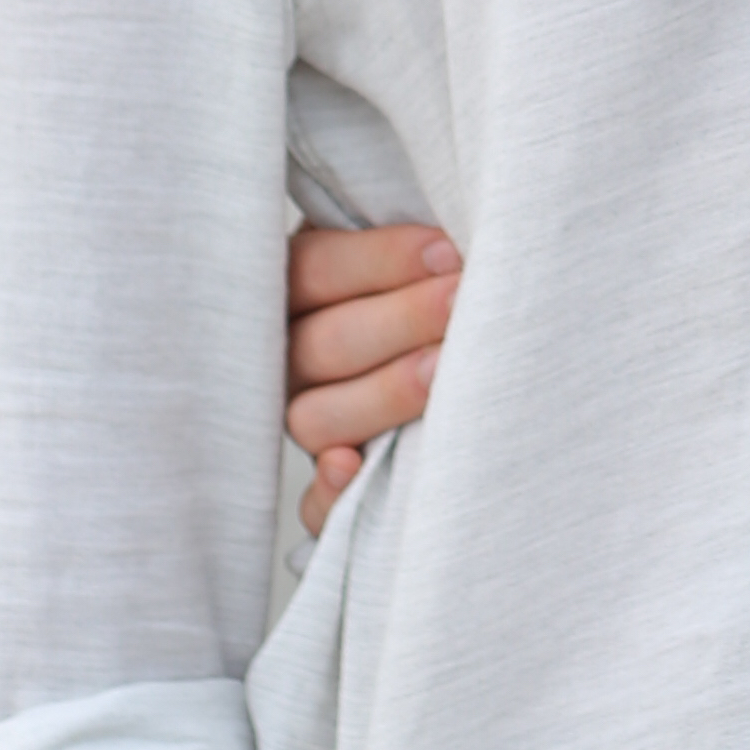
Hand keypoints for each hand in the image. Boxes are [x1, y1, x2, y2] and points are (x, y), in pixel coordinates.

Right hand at [286, 221, 457, 525]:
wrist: (453, 348)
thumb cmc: (435, 290)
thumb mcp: (414, 253)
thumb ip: (418, 249)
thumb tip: (455, 245)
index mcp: (296, 287)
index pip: (316, 270)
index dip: (380, 260)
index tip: (448, 252)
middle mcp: (288, 358)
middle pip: (322, 345)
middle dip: (400, 320)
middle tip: (462, 299)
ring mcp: (303, 419)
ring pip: (315, 417)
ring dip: (381, 394)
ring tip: (441, 369)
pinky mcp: (327, 484)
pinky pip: (313, 503)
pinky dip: (329, 492)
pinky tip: (350, 465)